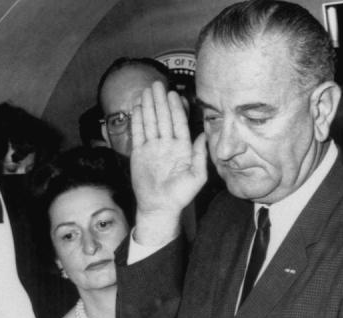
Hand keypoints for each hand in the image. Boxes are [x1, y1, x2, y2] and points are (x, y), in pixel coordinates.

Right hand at [130, 80, 207, 244]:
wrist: (159, 207)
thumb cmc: (180, 195)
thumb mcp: (196, 177)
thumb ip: (200, 156)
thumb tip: (204, 135)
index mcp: (182, 148)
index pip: (179, 123)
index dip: (176, 108)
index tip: (173, 94)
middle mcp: (168, 144)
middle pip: (164, 118)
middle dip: (161, 101)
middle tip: (158, 84)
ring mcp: (153, 147)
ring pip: (151, 122)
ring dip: (149, 106)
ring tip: (147, 90)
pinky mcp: (140, 152)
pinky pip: (139, 132)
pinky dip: (138, 120)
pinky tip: (138, 107)